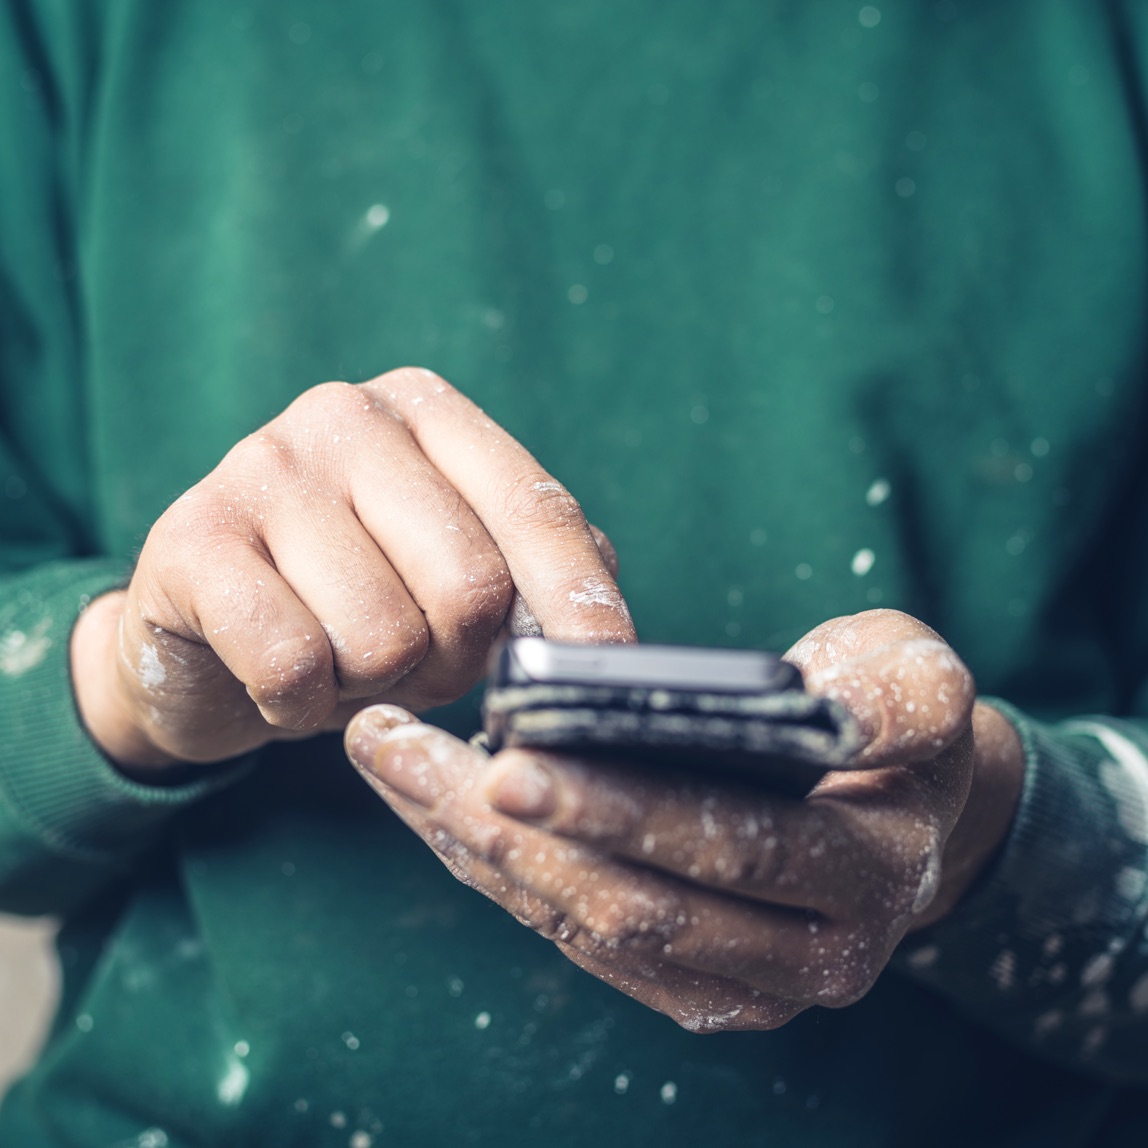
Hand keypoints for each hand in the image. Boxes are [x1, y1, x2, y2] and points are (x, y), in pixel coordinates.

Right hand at [71, 368, 634, 770]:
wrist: (206, 644)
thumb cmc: (354, 608)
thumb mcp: (455, 582)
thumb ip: (535, 577)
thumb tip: (605, 634)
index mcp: (429, 413)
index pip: (537, 513)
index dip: (580, 607)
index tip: (606, 675)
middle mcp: (348, 415)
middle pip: (471, 584)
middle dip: (454, 660)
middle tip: (412, 663)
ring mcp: (263, 466)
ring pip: (385, 636)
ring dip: (373, 686)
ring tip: (339, 660)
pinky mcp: (191, 538)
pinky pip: (296, 664)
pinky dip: (302, 704)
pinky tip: (283, 681)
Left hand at [345, 609, 1024, 1031]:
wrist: (903, 807)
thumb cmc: (902, 727)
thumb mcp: (924, 686)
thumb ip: (898, 698)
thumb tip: (820, 712)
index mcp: (864, 883)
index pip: (730, 850)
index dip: (621, 812)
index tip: (509, 762)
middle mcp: (799, 961)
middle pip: (633, 909)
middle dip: (511, 837)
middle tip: (406, 758)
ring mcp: (734, 985)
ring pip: (584, 928)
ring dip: (473, 851)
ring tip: (388, 761)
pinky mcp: (679, 981)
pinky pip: (570, 930)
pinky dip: (491, 868)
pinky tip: (426, 800)